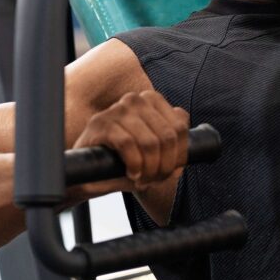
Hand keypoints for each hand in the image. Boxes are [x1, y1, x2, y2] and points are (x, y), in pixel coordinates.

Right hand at [70, 90, 189, 194]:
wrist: (88, 173)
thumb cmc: (123, 161)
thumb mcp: (154, 152)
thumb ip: (173, 143)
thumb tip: (192, 145)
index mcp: (152, 100)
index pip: (180, 127)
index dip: (179, 155)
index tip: (169, 171)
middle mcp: (135, 100)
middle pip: (167, 136)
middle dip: (164, 165)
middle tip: (154, 179)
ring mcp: (116, 109)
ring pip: (150, 142)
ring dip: (150, 169)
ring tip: (142, 179)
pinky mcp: (100, 123)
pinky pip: (129, 145)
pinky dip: (134, 164)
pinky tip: (131, 174)